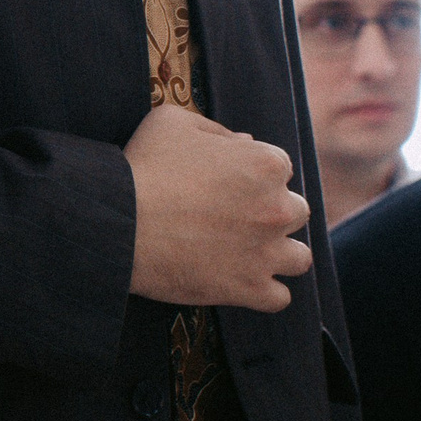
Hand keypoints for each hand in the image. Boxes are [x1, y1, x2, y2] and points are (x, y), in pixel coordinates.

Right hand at [125, 102, 313, 310]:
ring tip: (250, 252)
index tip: (229, 183)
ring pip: (299, 258)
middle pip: (296, 211)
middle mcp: (277, 208)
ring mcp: (266, 252)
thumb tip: (243, 142)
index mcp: (264, 164)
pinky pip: (280, 298)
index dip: (253, 174)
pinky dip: (266, 292)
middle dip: (271, 212)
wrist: (120, 222)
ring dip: (280, 254)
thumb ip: (216, 129)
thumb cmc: (144, 167)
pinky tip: (242, 281)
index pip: (280, 167)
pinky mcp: (249, 288)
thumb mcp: (173, 122)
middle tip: (236, 216)